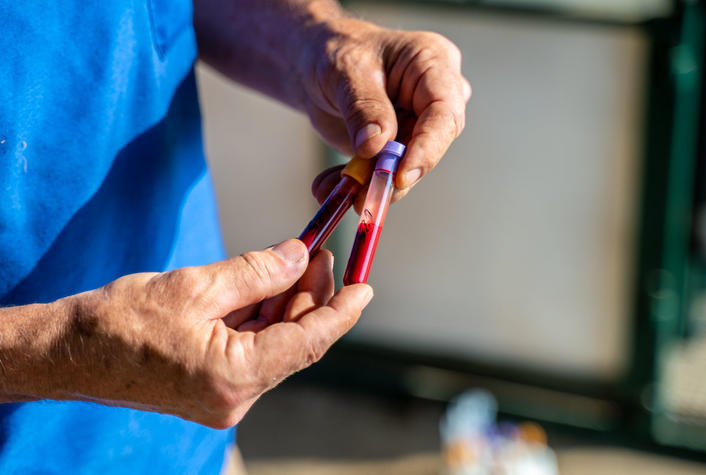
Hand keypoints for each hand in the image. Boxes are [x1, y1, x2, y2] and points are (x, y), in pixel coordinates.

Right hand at [11, 239, 371, 427]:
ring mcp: (224, 396)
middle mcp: (236, 397)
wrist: (70, 352)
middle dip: (311, 297)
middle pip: (295, 342)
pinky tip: (269, 285)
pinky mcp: (213, 387)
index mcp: (234, 377)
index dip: (342, 312)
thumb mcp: (197, 285)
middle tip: (320, 253)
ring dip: (287, 304)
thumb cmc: (122, 320)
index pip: (308, 342)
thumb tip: (299, 254)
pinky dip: (264, 317)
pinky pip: (253, 349)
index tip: (365, 288)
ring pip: (276, 344)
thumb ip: (257, 271)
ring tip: (297, 261)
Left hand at [299, 18, 470, 203]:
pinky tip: (329, 186)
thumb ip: (363, 106)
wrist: (314, 64)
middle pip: (427, 147)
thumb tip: (376, 145)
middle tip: (363, 196)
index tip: (400, 177)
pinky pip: (381, 173)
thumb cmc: (337, 50)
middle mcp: (432, 98)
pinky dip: (354, 184)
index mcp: (433, 64)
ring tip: (334, 190)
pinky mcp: (396, 148)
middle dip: (392, 175)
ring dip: (368, 185)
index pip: (444, 114)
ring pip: (403, 168)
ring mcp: (415, 125)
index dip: (427, 150)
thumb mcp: (346, 70)